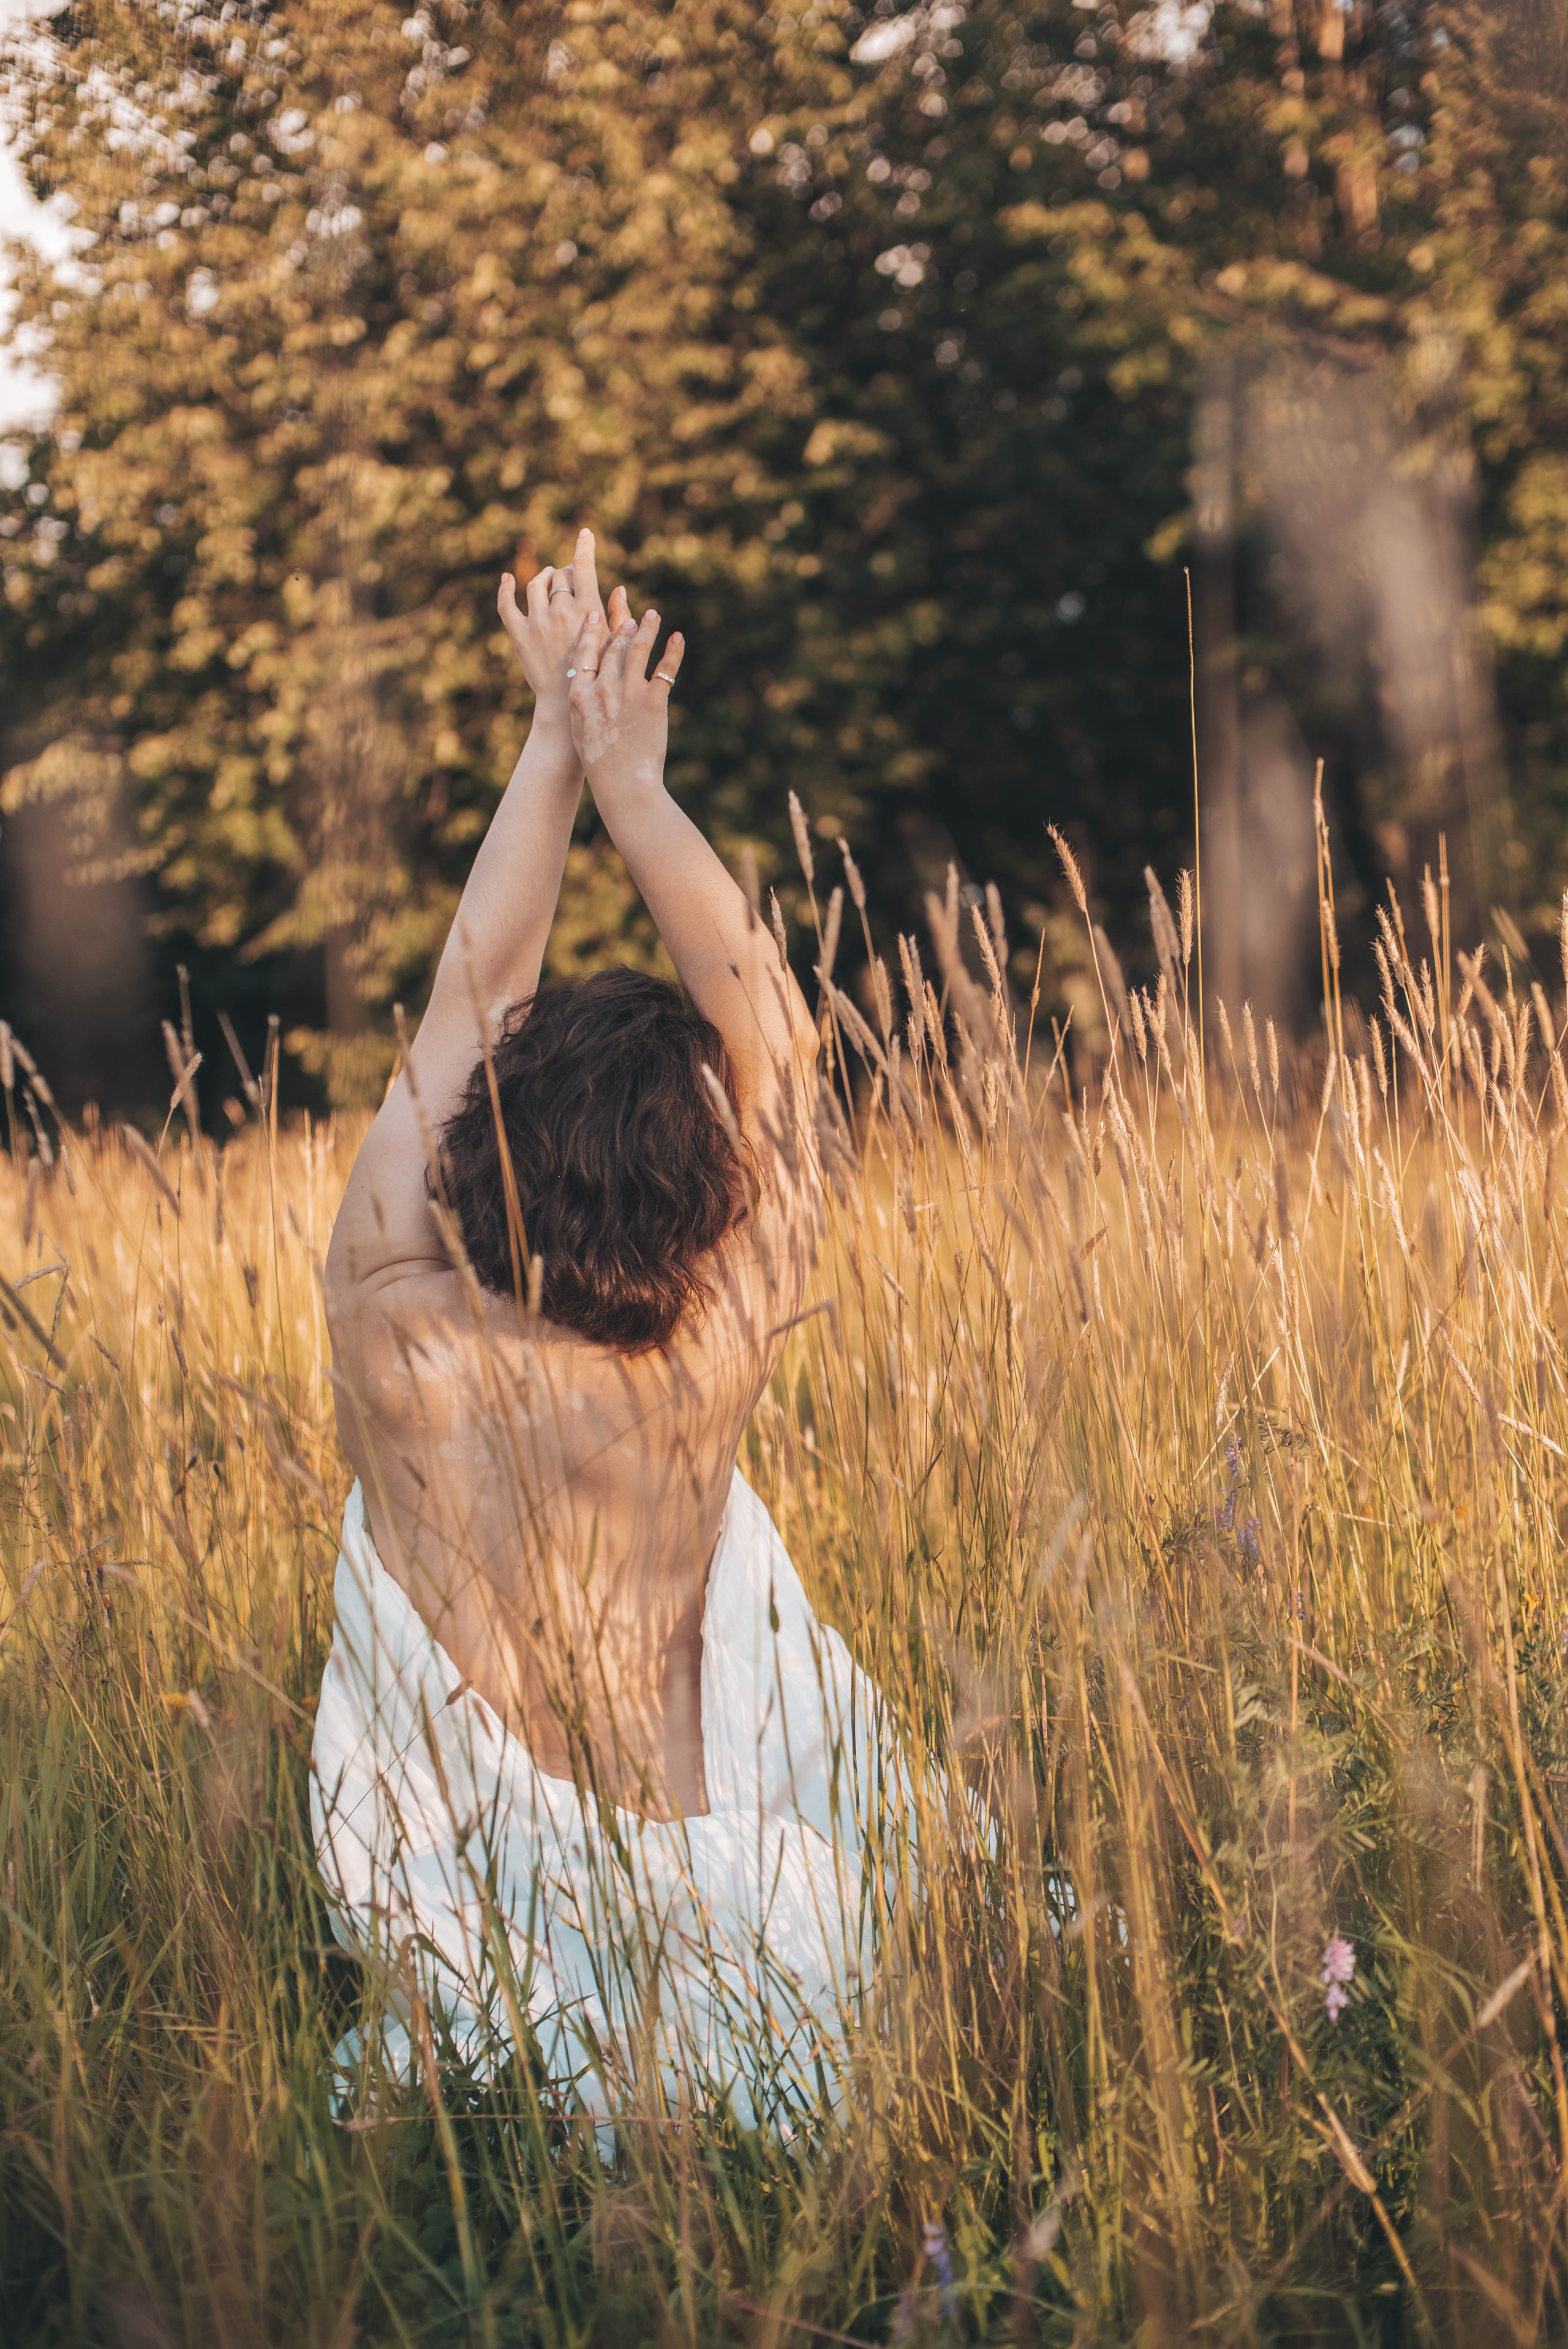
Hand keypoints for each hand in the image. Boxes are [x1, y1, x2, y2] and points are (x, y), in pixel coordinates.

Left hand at [497, 526, 631, 715]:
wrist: (566, 705)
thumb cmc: (599, 677)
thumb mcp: (614, 645)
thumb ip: (618, 615)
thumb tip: (619, 589)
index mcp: (587, 609)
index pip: (584, 566)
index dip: (585, 546)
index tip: (585, 532)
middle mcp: (560, 610)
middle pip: (561, 575)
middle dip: (566, 573)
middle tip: (570, 577)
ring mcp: (537, 621)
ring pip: (535, 584)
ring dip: (542, 577)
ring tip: (547, 576)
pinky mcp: (519, 635)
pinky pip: (506, 605)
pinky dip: (505, 589)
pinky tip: (506, 579)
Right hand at [566, 604, 685, 803]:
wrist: (623, 785)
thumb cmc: (600, 762)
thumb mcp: (581, 729)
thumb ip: (583, 703)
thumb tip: (590, 686)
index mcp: (579, 696)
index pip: (584, 654)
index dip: (591, 633)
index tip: (595, 616)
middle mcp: (602, 690)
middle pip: (613, 649)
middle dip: (622, 629)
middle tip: (630, 619)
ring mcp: (628, 694)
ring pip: (638, 650)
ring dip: (647, 628)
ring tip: (653, 615)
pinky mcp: (653, 702)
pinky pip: (664, 669)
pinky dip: (673, 651)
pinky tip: (678, 639)